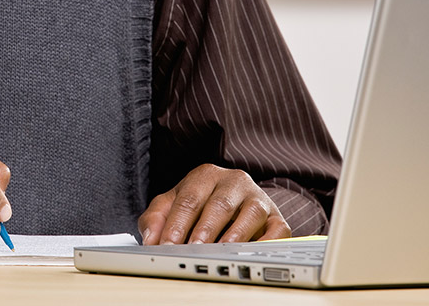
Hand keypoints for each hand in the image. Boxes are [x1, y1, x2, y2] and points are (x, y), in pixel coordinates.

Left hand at [138, 164, 289, 244]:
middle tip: (192, 250)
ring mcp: (258, 198)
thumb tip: (151, 239)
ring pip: (249, 214)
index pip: (189, 199)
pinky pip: (276, 230)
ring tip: (218, 252)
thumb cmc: (202, 203)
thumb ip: (157, 217)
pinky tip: (247, 254)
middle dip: (204, 230)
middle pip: (219, 205)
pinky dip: (263, 243)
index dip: (176, 223)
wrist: (240, 201)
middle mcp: (234, 181)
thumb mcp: (174, 204)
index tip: (167, 245)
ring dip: (233, 235)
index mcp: (206, 175)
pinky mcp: (277, 218)